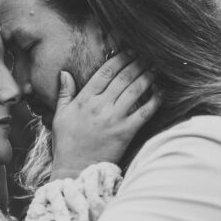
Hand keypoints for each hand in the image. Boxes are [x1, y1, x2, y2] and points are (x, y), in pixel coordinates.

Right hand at [51, 52, 159, 177]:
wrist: (75, 170)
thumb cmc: (66, 144)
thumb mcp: (60, 116)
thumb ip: (64, 93)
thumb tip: (64, 73)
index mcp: (84, 100)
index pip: (105, 72)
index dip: (120, 58)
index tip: (129, 51)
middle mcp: (100, 106)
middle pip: (123, 78)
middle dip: (137, 63)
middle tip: (148, 55)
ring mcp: (114, 119)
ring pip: (135, 91)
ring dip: (147, 77)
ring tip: (155, 68)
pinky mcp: (125, 132)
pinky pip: (144, 113)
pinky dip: (154, 101)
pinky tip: (161, 92)